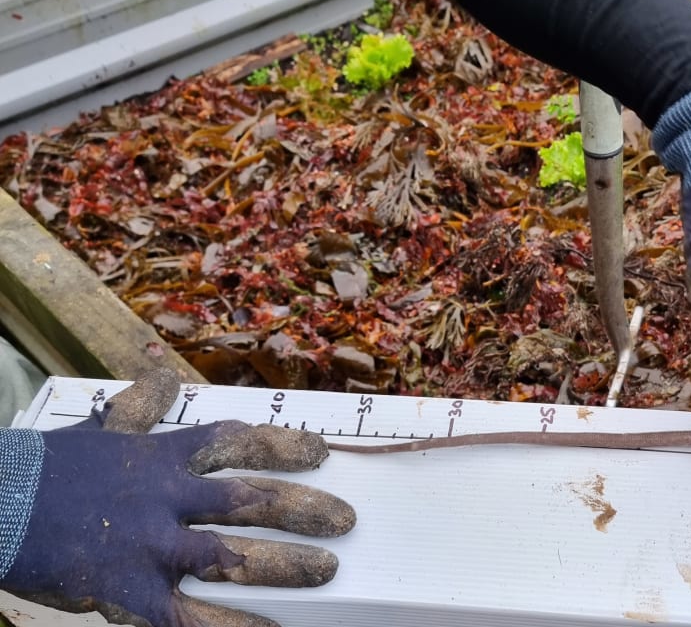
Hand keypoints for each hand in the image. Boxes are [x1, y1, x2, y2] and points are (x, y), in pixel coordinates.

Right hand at [0, 369, 355, 626]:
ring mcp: (151, 545)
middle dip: (304, 509)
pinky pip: (190, 619)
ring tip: (327, 572)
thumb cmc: (49, 470)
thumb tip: (160, 382)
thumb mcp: (99, 432)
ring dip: (285, 565)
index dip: (284, 446)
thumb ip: (138, 410)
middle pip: (250, 500)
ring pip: (233, 557)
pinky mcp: (129, 591)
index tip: (322, 452)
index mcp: (163, 456)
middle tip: (346, 521)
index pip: (238, 442)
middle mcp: (167, 497)